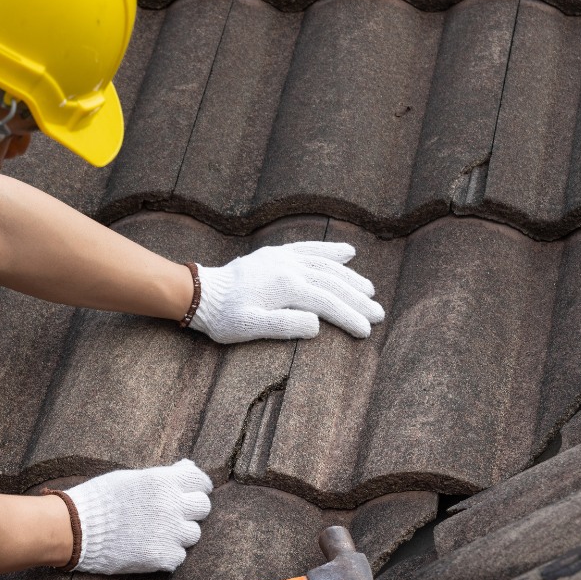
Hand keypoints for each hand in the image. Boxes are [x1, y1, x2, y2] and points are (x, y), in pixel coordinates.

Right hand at [63, 460, 212, 573]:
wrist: (77, 528)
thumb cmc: (101, 498)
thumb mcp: (132, 477)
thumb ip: (163, 475)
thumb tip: (188, 467)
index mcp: (164, 482)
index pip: (200, 482)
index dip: (197, 487)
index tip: (191, 493)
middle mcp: (172, 505)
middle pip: (203, 507)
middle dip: (191, 510)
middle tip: (174, 514)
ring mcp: (169, 533)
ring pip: (193, 534)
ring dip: (180, 533)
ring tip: (158, 532)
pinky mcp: (162, 556)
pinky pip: (178, 556)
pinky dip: (168, 554)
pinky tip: (150, 547)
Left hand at [189, 242, 384, 343]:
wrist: (201, 293)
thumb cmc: (224, 316)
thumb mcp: (250, 328)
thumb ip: (284, 325)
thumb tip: (317, 324)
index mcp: (286, 286)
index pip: (327, 302)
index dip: (349, 316)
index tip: (366, 331)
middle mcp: (289, 267)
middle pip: (332, 283)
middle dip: (357, 299)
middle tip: (379, 314)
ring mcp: (284, 258)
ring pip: (326, 265)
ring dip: (350, 277)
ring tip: (369, 290)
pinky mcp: (277, 254)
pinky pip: (310, 249)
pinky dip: (330, 250)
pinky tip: (348, 253)